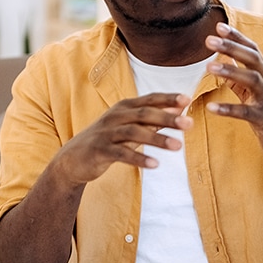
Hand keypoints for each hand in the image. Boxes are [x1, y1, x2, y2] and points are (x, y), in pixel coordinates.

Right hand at [51, 93, 192, 185]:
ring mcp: (106, 133)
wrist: (72, 159)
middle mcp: (115, 116)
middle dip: (168, 118)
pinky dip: (139, 158)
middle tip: (189, 123)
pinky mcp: (100, 150)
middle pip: (144, 114)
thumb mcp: (129, 128)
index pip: (149, 99)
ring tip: (178, 146)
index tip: (188, 98)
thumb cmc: (107, 141)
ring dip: (157, 138)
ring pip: (135, 133)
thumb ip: (152, 120)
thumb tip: (179, 112)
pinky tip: (155, 164)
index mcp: (124, 107)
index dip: (168, 98)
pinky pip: (122, 154)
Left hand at [204, 22, 262, 175]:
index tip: (219, 25)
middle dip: (231, 47)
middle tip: (209, 39)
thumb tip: (222, 64)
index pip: (253, 50)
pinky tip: (211, 107)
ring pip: (253, 80)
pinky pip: (247, 113)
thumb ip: (240, 81)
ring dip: (230, 71)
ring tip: (208, 67)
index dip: (237, 37)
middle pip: (253, 59)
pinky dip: (229, 109)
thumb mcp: (256, 97)